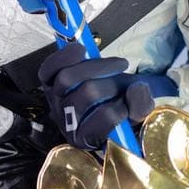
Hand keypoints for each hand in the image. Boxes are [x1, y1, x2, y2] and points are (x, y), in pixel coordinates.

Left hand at [38, 40, 172, 149]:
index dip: (122, 103)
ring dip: (96, 66)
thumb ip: (141, 105)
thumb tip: (138, 89)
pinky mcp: (48, 85)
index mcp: (87, 138)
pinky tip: (82, 50)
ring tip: (114, 64)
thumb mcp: (136, 111)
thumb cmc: (121, 107)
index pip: (106, 116)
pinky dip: (65, 56)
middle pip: (88, 93)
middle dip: (111, 80)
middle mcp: (66, 123)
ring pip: (69, 78)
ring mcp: (55, 103)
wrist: (108, 97)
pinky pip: (49, 69)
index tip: (134, 93)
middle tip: (124, 72)